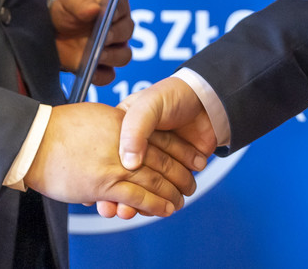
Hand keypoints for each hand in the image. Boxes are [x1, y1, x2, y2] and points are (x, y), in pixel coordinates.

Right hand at [25, 102, 205, 216]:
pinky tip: (165, 208)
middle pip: (163, 158)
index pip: (161, 137)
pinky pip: (139, 195)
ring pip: (155, 179)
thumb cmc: (59, 127)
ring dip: (172, 192)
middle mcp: (125, 141)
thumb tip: (125, 136)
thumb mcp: (94, 117)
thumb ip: (114, 127)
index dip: (180, 150)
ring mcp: (117, 162)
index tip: (191, 159)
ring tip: (181, 200)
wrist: (35, 139)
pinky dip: (156, 203)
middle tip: (191, 183)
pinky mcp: (106, 183)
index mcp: (124, 121)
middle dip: (181, 173)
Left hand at [51, 0, 132, 85]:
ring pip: (124, 56)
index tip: (109, 15)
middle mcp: (119, 29)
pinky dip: (100, 76)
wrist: (52, 31)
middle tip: (104, 36)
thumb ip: (81, 3)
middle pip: (126, 32)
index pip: (122, 7)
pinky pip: (108, 76)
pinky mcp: (101, 69)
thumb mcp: (70, 0)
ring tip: (98, 55)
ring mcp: (112, 50)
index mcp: (115, 7)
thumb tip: (94, 9)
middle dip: (116, 34)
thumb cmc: (66, 11)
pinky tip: (90, 72)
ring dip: (112, 56)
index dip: (118, 11)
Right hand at [101, 76, 221, 218]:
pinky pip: (161, 192)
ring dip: (135, 205)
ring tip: (129, 213)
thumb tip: (130, 162)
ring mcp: (154, 160)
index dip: (102, 178)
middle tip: (116, 210)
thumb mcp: (148, 105)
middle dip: (118, 197)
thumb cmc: (174, 96)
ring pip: (140, 188)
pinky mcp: (173, 171)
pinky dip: (155, 203)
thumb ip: (136, 129)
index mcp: (122, 129)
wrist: (207, 100)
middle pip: (122, 178)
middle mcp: (136, 147)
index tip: (100, 197)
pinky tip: (151, 210)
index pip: (108, 158)